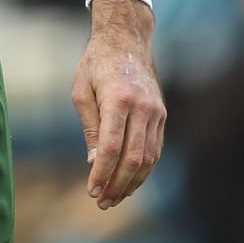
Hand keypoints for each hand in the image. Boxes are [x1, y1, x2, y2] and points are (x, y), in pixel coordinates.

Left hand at [71, 0, 165, 210]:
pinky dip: (143, 170)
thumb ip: (90, 127)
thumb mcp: (81, 91)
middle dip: (117, 185)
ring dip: (132, 182)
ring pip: (148, 159)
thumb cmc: (96, 64)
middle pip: (134, 159)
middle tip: (102, 202)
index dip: (102, 173)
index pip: (113, 147)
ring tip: (114, 198)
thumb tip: (94, 161)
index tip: (91, 190)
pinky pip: (154, 150)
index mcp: (119, 99)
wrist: (126, 41)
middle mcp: (143, 108)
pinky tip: (128, 181)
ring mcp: (156, 113)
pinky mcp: (162, 116)